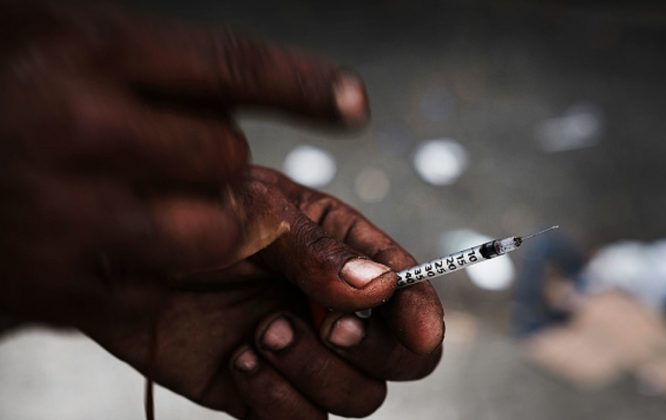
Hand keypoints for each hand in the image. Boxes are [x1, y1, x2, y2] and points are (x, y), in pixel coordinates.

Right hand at [0, 1, 367, 324]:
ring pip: (211, 233)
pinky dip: (152, 270)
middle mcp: (81, 129)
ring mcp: (67, 214)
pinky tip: (107, 239)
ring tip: (152, 201)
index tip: (354, 104)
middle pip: (226, 158)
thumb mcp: (67, 41)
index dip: (302, 85)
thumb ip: (155, 66)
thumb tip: (241, 95)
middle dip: (220, 162)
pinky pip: (156, 287)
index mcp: (93, 53)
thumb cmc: (4, 86)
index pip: (231, 66)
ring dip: (204, 222)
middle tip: (178, 155)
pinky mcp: (56, 284)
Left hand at [85, 166, 443, 418]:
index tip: (416, 329)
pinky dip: (279, 401)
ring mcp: (301, 352)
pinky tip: (241, 359)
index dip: (422, 315)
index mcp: (344, 253)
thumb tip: (383, 289)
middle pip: (398, 360)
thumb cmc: (187, 216)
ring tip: (263, 331)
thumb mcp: (258, 216)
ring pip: (355, 397)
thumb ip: (321, 253)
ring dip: (317, 372)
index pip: (410, 292)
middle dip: (369, 349)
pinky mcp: (262, 390)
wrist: (116, 259)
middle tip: (326, 323)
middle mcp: (330, 306)